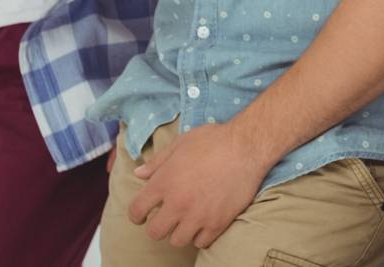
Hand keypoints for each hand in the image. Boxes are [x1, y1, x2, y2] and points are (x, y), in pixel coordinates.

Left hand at [128, 123, 270, 248]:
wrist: (247, 146)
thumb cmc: (214, 140)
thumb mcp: (181, 143)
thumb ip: (158, 161)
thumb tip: (139, 173)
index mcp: (164, 182)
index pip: (136, 210)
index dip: (136, 215)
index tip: (142, 215)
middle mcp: (177, 203)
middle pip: (155, 232)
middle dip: (158, 226)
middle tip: (167, 218)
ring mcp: (198, 216)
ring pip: (177, 241)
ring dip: (180, 232)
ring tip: (187, 221)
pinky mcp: (217, 223)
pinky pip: (201, 243)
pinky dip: (201, 235)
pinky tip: (205, 223)